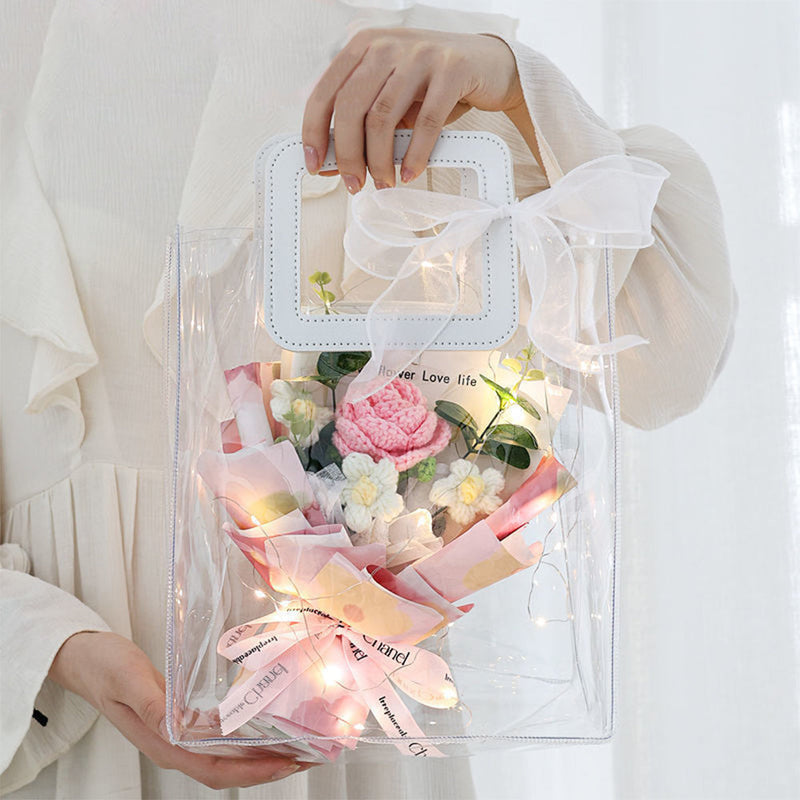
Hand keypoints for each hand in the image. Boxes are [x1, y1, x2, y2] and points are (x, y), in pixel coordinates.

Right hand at [49, 631, 312, 788]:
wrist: (84, 659)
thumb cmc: (104, 666)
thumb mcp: (128, 679)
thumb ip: (152, 704)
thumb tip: (178, 728)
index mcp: (163, 743)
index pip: (214, 769)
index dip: (252, 771)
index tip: (285, 764)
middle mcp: (173, 746)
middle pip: (227, 770)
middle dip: (267, 768)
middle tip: (306, 755)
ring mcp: (177, 736)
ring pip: (225, 757)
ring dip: (260, 756)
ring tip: (294, 745)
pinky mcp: (179, 721)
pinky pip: (217, 739)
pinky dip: (244, 739)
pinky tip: (263, 727)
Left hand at [302, 27, 528, 192]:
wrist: (490, 65)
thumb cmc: (434, 85)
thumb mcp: (393, 96)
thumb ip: (366, 121)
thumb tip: (335, 163)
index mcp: (364, 47)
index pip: (326, 92)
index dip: (314, 132)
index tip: (315, 164)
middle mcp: (387, 45)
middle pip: (351, 107)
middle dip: (348, 154)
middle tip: (354, 183)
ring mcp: (420, 54)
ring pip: (383, 116)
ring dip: (379, 159)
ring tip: (383, 182)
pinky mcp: (452, 69)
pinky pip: (426, 122)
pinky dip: (415, 155)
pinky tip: (410, 173)